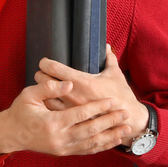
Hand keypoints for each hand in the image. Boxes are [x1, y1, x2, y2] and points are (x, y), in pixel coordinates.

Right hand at [0, 78, 130, 155]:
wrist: (11, 134)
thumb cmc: (20, 111)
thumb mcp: (29, 95)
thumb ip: (48, 88)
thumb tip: (68, 84)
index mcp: (52, 123)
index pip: (80, 114)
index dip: (97, 107)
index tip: (112, 100)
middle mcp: (60, 138)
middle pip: (91, 130)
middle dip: (110, 122)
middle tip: (125, 113)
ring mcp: (63, 148)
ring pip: (92, 143)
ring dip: (110, 136)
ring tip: (126, 129)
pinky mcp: (64, 153)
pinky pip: (87, 150)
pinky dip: (102, 146)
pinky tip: (113, 140)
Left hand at [33, 44, 149, 145]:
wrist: (127, 120)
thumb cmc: (121, 95)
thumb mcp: (115, 74)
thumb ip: (109, 58)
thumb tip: (105, 45)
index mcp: (82, 81)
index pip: (55, 68)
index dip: (46, 62)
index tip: (44, 61)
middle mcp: (73, 95)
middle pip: (44, 82)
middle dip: (40, 76)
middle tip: (42, 73)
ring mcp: (71, 109)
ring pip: (44, 98)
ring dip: (41, 91)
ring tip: (43, 87)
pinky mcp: (71, 120)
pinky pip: (51, 112)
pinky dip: (47, 104)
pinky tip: (47, 101)